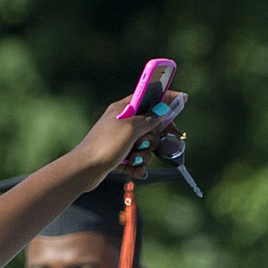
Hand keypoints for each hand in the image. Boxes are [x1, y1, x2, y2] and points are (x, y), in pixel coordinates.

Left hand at [66, 89, 184, 182]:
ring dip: (144, 154)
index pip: (149, 97)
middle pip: (151, 125)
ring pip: (145, 145)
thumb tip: (163, 109)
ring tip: (134, 157)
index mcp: (123, 108)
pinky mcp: (118, 156)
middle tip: (147, 142)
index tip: (182, 99)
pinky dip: (137, 165)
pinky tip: (135, 169)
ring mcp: (120, 140)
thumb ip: (150, 119)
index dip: (166, 98)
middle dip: (153, 137)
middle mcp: (122, 122)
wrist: (84, 170)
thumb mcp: (131, 128)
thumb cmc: (105, 145)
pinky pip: (136, 159)